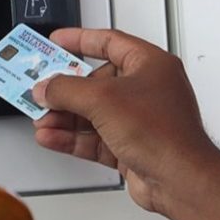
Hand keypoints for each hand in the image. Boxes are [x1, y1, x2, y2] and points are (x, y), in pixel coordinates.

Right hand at [33, 28, 219, 219]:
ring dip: (64, 116)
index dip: (80, 40)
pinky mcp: (131, 147)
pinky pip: (95, 137)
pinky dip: (72, 137)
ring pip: (93, 113)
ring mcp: (139, 120)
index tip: (56, 40)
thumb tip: (45, 87)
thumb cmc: (162, 133)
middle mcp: (147, 90)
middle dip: (65, 89)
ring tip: (40, 118)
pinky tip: (51, 137)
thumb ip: (67, 90)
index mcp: (150, 65)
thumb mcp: (103, 99)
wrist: (179, 179)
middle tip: (40, 88)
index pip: (109, 42)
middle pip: (96, 82)